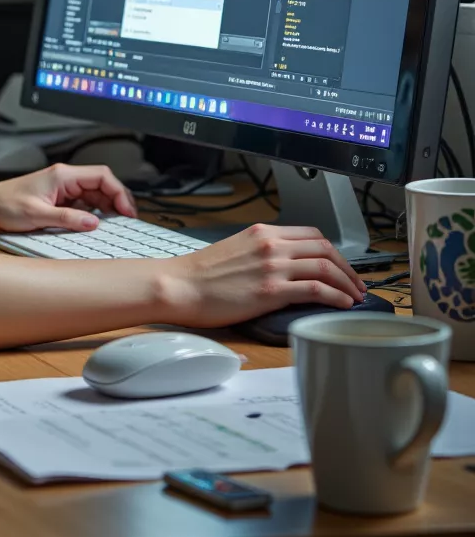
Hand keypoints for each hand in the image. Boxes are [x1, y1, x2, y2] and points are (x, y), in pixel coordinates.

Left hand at [0, 163, 135, 235]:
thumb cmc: (5, 205)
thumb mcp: (37, 215)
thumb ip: (67, 219)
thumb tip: (94, 222)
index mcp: (62, 175)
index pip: (101, 176)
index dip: (119, 192)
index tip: (127, 210)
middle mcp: (64, 179)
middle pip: (102, 184)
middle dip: (117, 200)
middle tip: (127, 219)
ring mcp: (62, 189)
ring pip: (94, 194)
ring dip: (106, 208)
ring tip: (115, 224)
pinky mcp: (58, 199)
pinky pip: (83, 204)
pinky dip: (93, 213)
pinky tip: (95, 225)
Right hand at [161, 224, 366, 326]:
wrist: (180, 286)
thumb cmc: (201, 274)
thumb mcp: (236, 249)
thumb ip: (262, 251)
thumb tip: (284, 266)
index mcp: (263, 232)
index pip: (312, 234)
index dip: (334, 250)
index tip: (341, 265)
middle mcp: (272, 244)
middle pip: (325, 248)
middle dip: (348, 267)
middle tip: (356, 283)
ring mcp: (273, 266)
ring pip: (326, 267)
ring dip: (347, 283)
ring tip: (355, 297)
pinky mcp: (271, 291)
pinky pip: (316, 289)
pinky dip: (336, 295)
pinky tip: (342, 304)